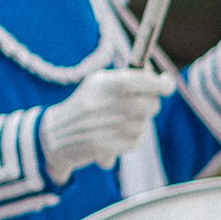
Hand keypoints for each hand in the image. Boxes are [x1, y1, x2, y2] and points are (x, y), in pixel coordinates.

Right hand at [41, 67, 172, 183]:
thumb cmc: (83, 106)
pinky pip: (135, 142)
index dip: (162, 83)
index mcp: (106, 83)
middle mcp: (106, 103)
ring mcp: (106, 126)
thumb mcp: (97, 83)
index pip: (145, 80)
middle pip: (151, 104)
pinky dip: (129, 140)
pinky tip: (113, 136)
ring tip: (116, 122)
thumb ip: (126, 77)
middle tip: (138, 105)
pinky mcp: (105, 146)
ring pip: (143, 125)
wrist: (53, 135)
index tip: (167, 83)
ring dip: (137, 125)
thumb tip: (153, 74)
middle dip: (149, 105)